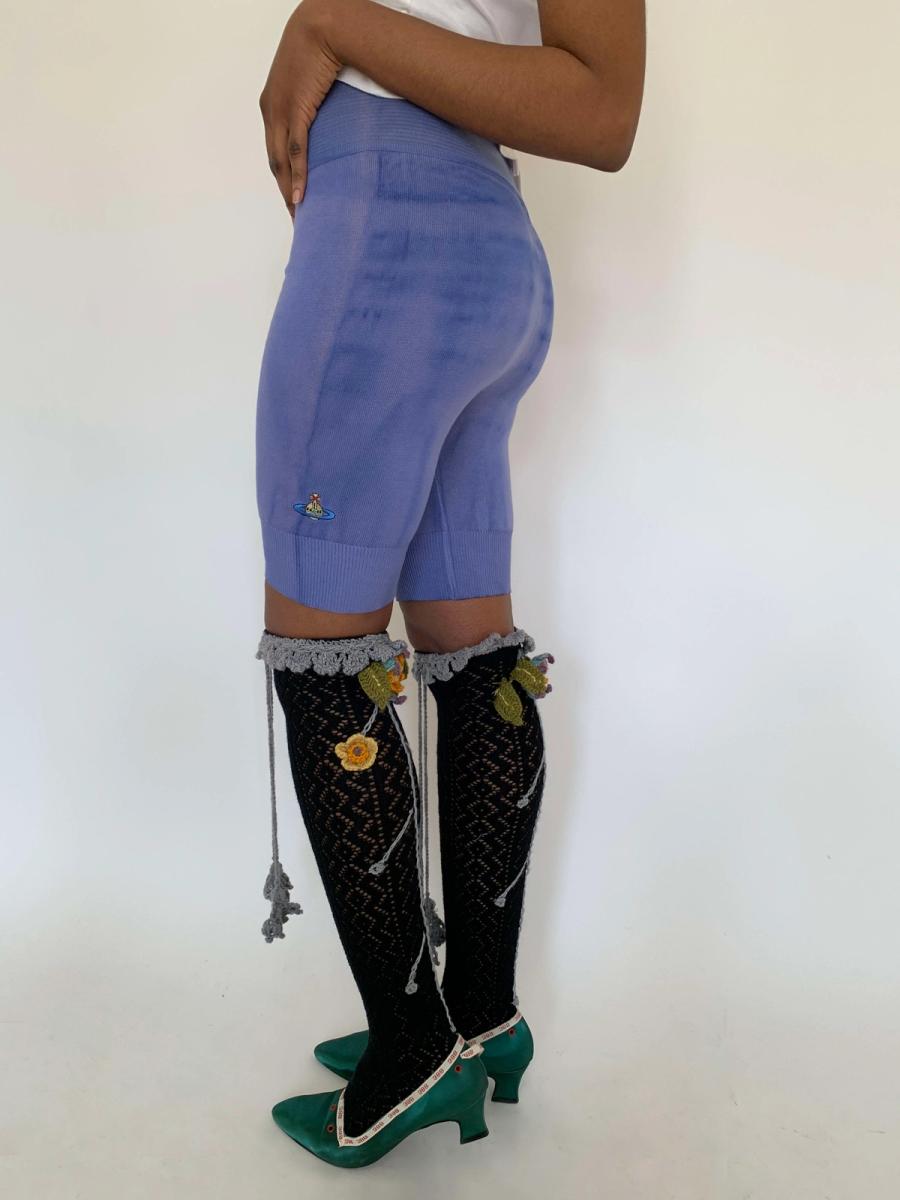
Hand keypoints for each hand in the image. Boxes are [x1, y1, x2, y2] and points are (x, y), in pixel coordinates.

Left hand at [259, 0, 342, 217]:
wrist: (322, 25)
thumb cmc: (320, 49)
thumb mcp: (311, 82)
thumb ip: (313, 105)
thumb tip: (327, 121)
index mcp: (272, 105)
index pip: (274, 149)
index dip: (281, 175)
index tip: (290, 196)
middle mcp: (271, 110)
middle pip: (274, 161)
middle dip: (282, 189)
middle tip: (294, 215)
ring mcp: (281, 111)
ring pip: (281, 160)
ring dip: (288, 189)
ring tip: (298, 213)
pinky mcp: (296, 110)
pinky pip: (295, 150)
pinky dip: (297, 174)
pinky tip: (300, 194)